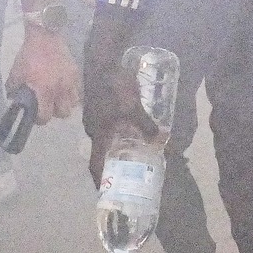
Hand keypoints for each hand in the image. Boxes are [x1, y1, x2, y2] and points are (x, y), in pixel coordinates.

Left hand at [8, 26, 78, 120]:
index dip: (39, 118)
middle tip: (47, 105)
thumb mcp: (16, 73)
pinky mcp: (76, 74)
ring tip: (57, 97)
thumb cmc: (28, 55)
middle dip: (54, 112)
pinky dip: (71, 93)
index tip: (35, 114)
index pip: (45, 116)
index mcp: (43, 90)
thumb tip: (14, 101)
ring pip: (73, 104)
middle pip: (63, 113)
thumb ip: (15, 89)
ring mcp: (70, 82)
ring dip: (65, 103)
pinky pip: (78, 91)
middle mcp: (59, 89)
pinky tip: (64, 88)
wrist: (45, 35)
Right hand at [81, 11, 154, 185]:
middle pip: (100, 152)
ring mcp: (94, 116)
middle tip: (128, 173)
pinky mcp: (98, 105)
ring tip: (133, 152)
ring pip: (105, 137)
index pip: (95, 164)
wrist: (101, 59)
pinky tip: (130, 128)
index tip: (106, 193)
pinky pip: (107, 125)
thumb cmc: (114, 86)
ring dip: (116, 146)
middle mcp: (93, 128)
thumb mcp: (133, 107)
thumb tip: (160, 140)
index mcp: (98, 133)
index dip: (100, 180)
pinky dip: (118, 131)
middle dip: (112, 164)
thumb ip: (145, 125)